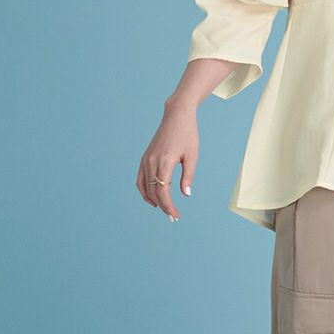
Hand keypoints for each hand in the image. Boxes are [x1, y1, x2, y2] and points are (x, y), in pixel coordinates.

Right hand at [136, 99, 198, 220]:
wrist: (176, 116)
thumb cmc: (187, 134)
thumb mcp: (192, 156)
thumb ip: (188, 176)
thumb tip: (186, 195)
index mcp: (165, 161)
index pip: (163, 191)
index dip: (169, 206)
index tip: (176, 216)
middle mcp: (152, 161)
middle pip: (154, 192)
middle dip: (163, 206)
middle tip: (174, 217)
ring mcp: (146, 159)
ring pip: (145, 187)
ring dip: (153, 201)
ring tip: (164, 209)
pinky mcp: (144, 158)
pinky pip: (140, 179)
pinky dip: (144, 190)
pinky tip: (153, 198)